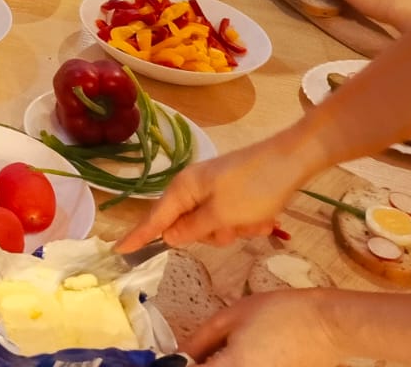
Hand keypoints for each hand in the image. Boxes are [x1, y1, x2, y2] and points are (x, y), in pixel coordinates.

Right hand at [118, 131, 312, 252]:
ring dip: (234, 229)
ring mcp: (213, 189)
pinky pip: (230, 218)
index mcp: (183, 188)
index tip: (118, 251)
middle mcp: (193, 187)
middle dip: (212, 234)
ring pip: (213, 225)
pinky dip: (246, 222)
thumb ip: (192, 229)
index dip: (138, 236)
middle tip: (234, 227)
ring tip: (255, 219)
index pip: (155, 219)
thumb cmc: (253, 187)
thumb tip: (167, 236)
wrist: (291, 161)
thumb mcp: (222, 215)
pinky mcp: (232, 192)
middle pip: (188, 226)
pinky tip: (264, 216)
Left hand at [182, 291, 345, 366]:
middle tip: (194, 354)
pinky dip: (232, 365)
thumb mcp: (230, 318)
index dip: (175, 366)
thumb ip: (198, 341)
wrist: (328, 325)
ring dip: (215, 365)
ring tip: (217, 352)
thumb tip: (175, 356)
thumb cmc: (279, 313)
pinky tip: (234, 356)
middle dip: (197, 366)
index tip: (168, 358)